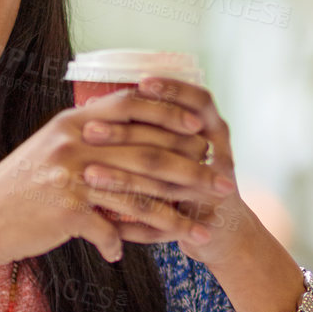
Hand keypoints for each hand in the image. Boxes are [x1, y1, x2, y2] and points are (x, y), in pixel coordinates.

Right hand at [0, 87, 215, 265]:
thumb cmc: (19, 188)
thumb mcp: (51, 149)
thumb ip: (88, 137)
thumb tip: (129, 133)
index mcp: (75, 121)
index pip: (133, 106)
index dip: (171, 114)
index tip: (202, 128)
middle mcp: (76, 142)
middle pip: (148, 153)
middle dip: (193, 170)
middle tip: (224, 183)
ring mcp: (71, 176)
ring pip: (139, 195)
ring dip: (175, 216)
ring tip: (201, 230)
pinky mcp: (66, 210)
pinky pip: (107, 229)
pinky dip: (118, 244)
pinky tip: (121, 255)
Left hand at [75, 75, 256, 267]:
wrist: (223, 228)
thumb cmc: (189, 175)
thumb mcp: (182, 143)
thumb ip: (151, 123)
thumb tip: (95, 100)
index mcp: (216, 131)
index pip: (199, 101)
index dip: (172, 90)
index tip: (136, 83)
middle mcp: (221, 159)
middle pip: (174, 142)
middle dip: (128, 135)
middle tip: (89, 130)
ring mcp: (213, 195)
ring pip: (164, 186)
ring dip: (123, 181)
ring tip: (89, 174)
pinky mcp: (203, 227)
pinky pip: (162, 227)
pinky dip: (132, 225)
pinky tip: (102, 218)